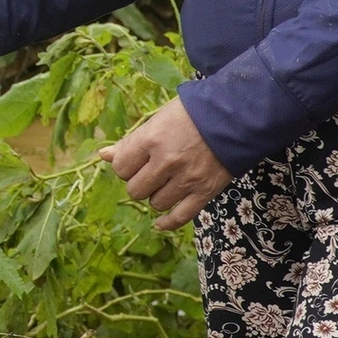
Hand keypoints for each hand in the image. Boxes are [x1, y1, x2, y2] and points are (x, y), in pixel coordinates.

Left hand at [99, 97, 231, 230]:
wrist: (233, 118)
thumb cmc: (191, 114)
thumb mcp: (157, 119)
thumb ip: (131, 141)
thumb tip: (103, 155)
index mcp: (151, 139)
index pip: (121, 167)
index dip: (125, 166)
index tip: (135, 161)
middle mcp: (166, 161)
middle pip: (135, 189)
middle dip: (139, 183)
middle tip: (149, 173)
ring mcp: (186, 179)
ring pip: (156, 203)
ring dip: (156, 196)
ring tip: (165, 183)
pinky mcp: (204, 192)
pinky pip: (180, 217)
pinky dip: (168, 223)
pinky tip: (160, 224)